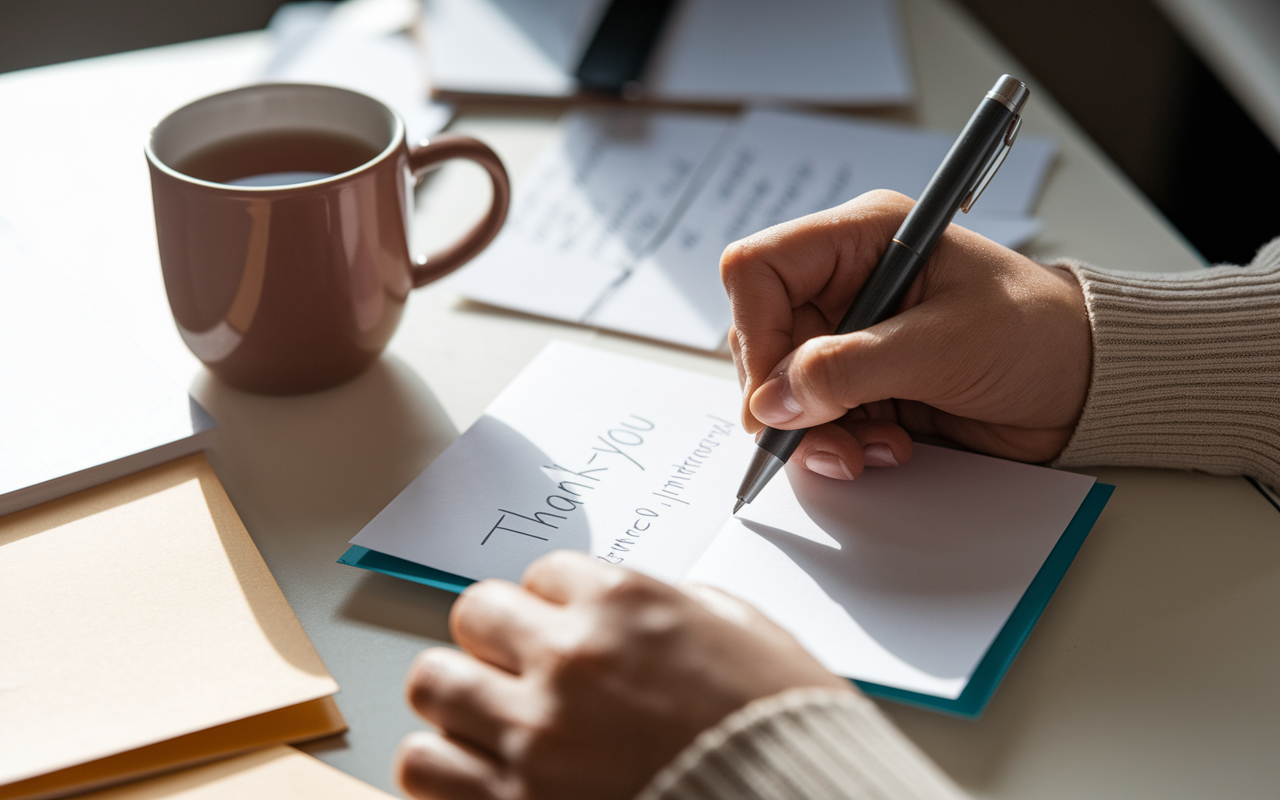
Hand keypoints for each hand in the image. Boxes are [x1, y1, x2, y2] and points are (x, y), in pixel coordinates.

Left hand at [397, 551, 850, 799]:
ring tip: (490, 722)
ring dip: (460, 700)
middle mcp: (568, 660)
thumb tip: (628, 609)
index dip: (555, 606)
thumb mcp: (745, 635)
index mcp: (624, 605)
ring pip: (433, 685)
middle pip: (473, 615)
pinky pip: (424, 768)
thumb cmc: (785, 731)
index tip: (567, 632)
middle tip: (521, 670)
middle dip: (497, 639)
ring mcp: (532, 737)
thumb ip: (674, 607)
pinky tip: (481, 774)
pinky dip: (444, 769)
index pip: (540, 575)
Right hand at [722, 189, 1091, 478]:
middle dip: (786, 399)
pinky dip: (839, 446)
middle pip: (762, 339)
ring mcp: (851, 337)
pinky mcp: (862, 384)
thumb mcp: (944, 346)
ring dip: (816, 432)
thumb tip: (774, 399)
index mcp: (863, 239)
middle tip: (821, 436)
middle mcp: (845, 284)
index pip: (759, 270)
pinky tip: (886, 448)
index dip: (756, 331)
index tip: (777, 392)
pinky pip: (815, 422)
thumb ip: (851, 369)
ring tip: (867, 450)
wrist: (1089, 387)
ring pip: (782, 390)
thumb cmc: (1038, 335)